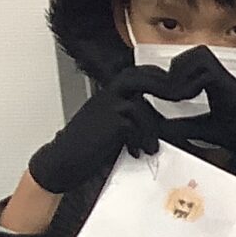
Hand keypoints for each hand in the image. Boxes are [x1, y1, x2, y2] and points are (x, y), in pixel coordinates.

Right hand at [26, 70, 164, 194]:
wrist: (62, 161)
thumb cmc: (84, 149)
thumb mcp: (107, 129)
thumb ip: (126, 120)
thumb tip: (154, 127)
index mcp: (104, 97)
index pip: (129, 77)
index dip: (149, 76)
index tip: (167, 85)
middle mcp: (104, 98)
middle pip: (133, 78)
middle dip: (156, 85)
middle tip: (172, 97)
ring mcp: (106, 108)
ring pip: (139, 107)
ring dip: (149, 130)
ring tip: (150, 148)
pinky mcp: (111, 122)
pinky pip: (134, 126)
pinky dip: (138, 141)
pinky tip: (134, 153)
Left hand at [143, 47, 235, 187]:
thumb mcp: (202, 129)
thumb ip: (182, 125)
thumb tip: (160, 128)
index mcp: (215, 84)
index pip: (194, 60)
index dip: (176, 70)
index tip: (167, 92)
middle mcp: (221, 77)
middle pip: (197, 51)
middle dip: (178, 67)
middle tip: (172, 90)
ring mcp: (227, 80)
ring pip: (200, 54)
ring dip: (184, 71)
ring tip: (180, 93)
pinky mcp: (231, 86)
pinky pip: (206, 71)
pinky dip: (193, 82)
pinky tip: (190, 98)